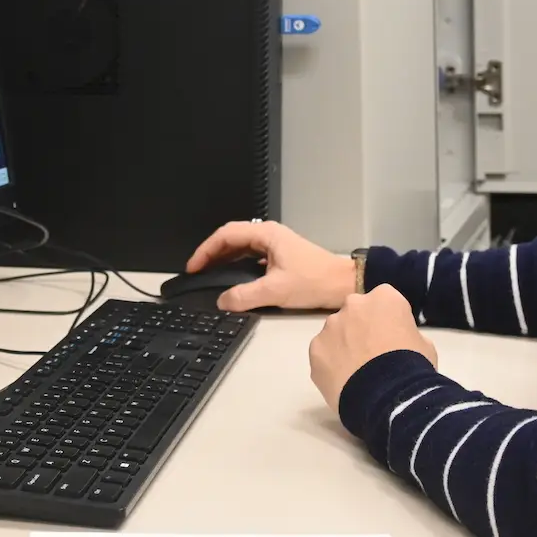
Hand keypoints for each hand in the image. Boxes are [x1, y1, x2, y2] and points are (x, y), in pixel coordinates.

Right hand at [185, 220, 356, 311]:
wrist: (343, 283)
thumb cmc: (315, 281)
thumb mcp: (276, 290)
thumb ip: (245, 296)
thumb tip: (222, 301)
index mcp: (266, 234)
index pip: (226, 235)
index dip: (206, 250)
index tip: (194, 267)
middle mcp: (269, 234)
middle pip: (231, 238)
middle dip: (211, 253)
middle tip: (197, 271)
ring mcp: (275, 244)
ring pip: (240, 247)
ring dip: (223, 258)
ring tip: (209, 274)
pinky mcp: (280, 255)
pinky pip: (250, 255)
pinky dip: (236, 264)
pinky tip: (232, 278)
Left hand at [308, 285, 437, 410]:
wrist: (387, 397)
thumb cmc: (412, 367)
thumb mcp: (425, 344)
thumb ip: (405, 332)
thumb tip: (397, 339)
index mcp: (384, 298)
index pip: (384, 301)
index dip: (388, 321)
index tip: (392, 339)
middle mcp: (353, 304)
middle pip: (356, 312)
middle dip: (361, 328)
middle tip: (371, 355)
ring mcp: (330, 326)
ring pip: (336, 332)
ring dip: (343, 345)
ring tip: (356, 372)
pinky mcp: (315, 348)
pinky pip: (323, 353)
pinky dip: (330, 364)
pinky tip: (343, 381)